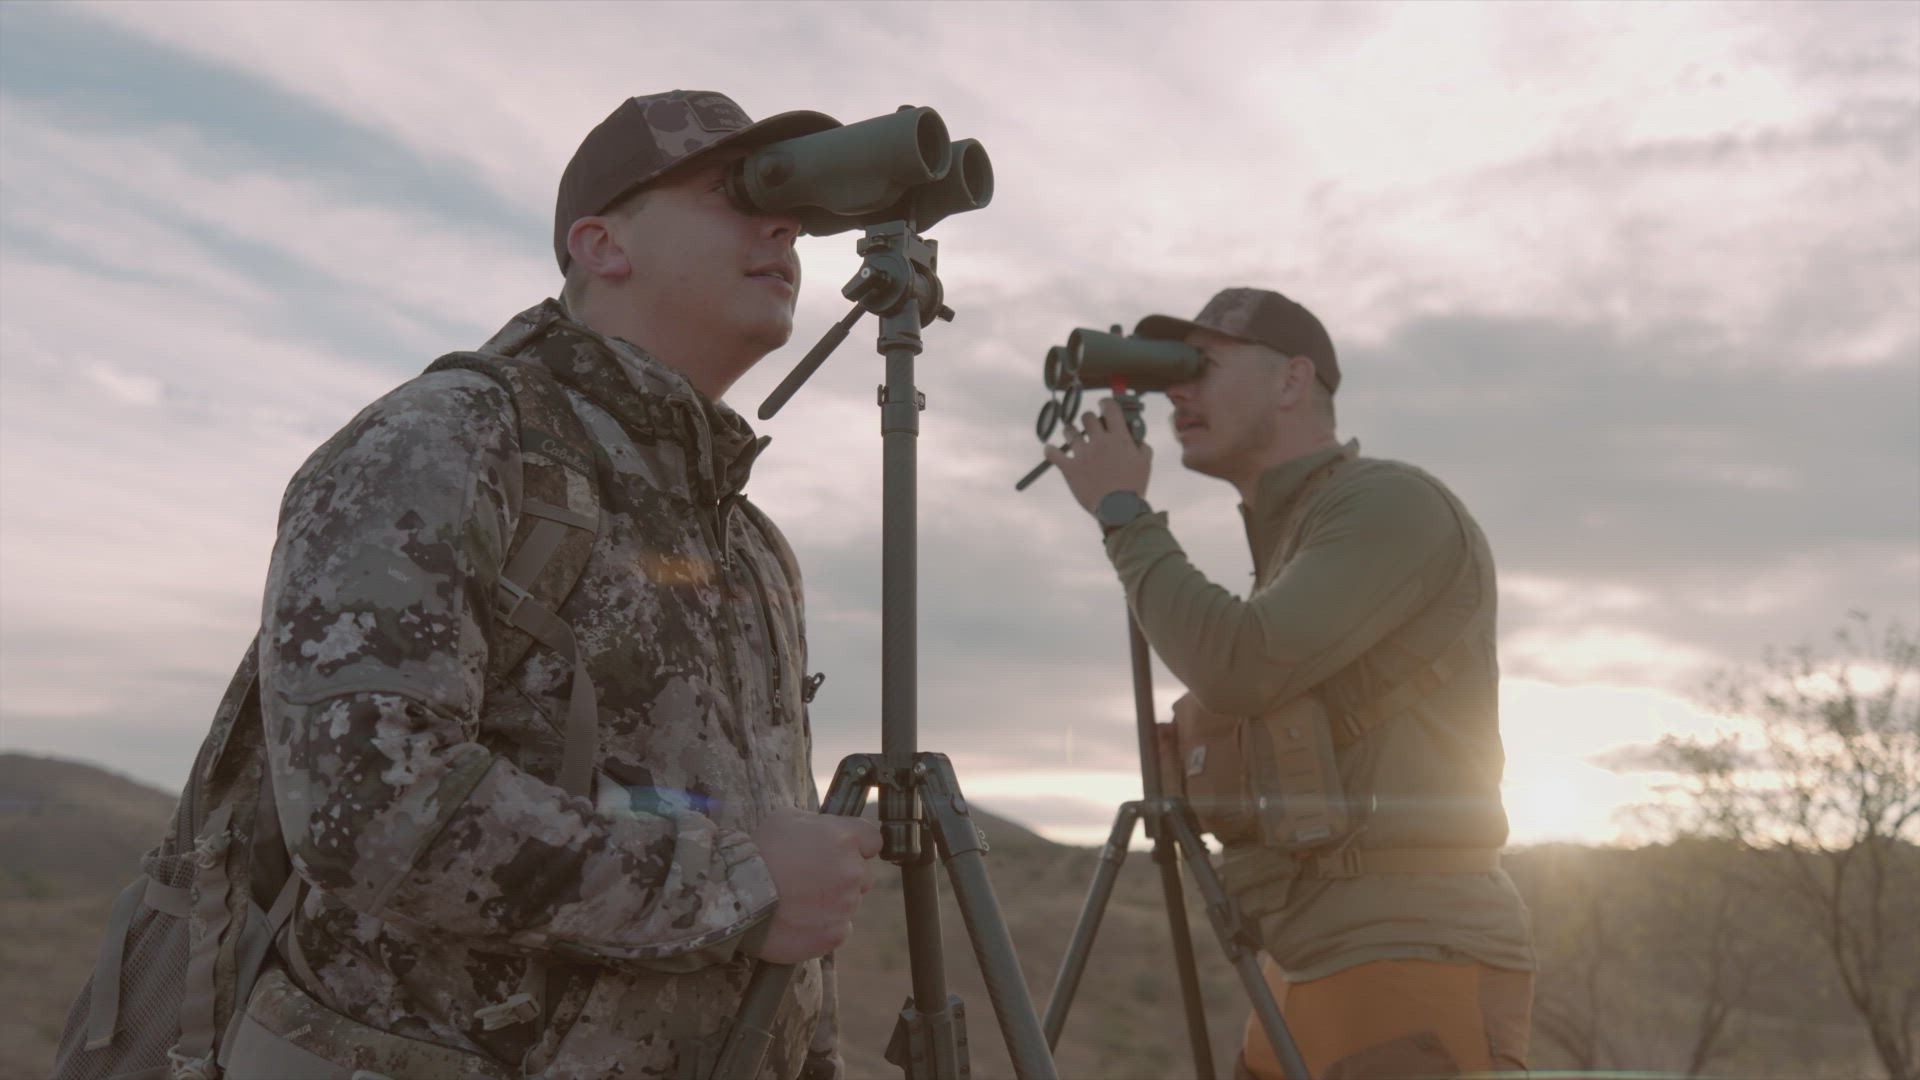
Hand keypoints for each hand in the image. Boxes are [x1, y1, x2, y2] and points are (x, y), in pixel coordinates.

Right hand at [746, 808, 881, 962]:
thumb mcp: (787, 818)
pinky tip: (801, 919)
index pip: (874, 840)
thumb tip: (831, 830)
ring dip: (832, 901)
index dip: (857, 846)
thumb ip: (820, 824)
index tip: (841, 852)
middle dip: (843, 876)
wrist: (736, 896)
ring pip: (849, 902)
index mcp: (845, 839)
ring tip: (799, 900)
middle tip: (811, 878)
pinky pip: (840, 928)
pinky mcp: (835, 934)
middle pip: (863, 874)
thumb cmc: (758, 853)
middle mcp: (851, 871)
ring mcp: (846, 905)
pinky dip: (824, 926)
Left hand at [1043, 397, 1151, 514]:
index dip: (1105, 403)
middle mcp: (1099, 441)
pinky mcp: (1070, 468)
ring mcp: (1083, 454)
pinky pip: (1053, 454)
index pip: (1109, 408)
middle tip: (1090, 427)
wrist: (1119, 509)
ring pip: (1069, 431)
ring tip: (1072, 437)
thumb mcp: (1145, 464)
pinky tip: (1050, 450)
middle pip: (1087, 417)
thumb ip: (1142, 446)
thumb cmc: (1133, 487)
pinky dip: (1050, 450)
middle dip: (1088, 420)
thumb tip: (1137, 439)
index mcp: (1119, 438)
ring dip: (1070, 431)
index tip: (1103, 405)